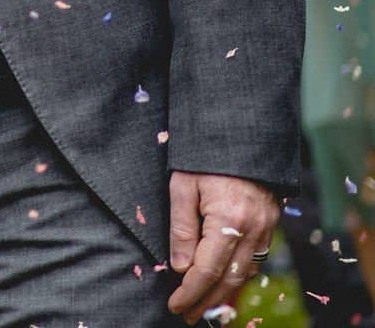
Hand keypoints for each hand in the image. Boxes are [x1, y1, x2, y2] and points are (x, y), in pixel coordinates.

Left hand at [167, 170, 279, 322]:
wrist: (241, 135)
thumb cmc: (203, 158)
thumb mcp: (182, 186)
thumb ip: (181, 228)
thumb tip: (180, 267)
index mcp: (229, 219)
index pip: (207, 268)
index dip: (190, 291)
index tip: (175, 305)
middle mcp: (253, 229)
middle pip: (229, 279)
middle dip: (207, 301)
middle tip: (187, 315)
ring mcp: (266, 229)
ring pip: (246, 274)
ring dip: (225, 295)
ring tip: (204, 308)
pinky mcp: (270, 226)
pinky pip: (255, 262)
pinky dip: (239, 279)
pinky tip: (226, 288)